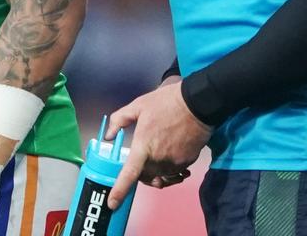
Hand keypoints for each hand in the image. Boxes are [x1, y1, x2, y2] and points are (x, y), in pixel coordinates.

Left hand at [105, 81, 211, 207]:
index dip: (119, 191)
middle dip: (141, 171)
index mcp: (143, 146)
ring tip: (157, 153)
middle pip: (145, 176)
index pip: (129, 174)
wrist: (198, 103)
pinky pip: (174, 171)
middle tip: (141, 157)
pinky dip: (169, 167)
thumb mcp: (138, 105)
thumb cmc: (166, 103)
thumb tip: (108, 135)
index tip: (112, 204)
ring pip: (160, 175)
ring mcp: (174, 162)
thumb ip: (119, 120)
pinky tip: (170, 152)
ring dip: (156, 170)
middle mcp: (158, 159)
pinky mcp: (187, 162)